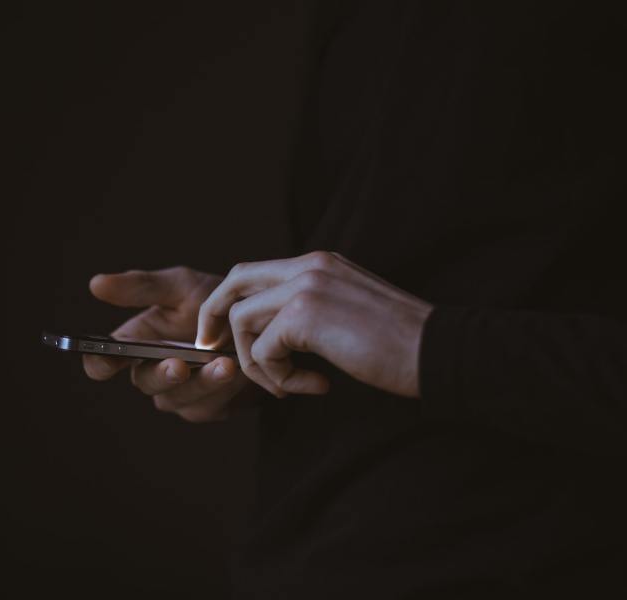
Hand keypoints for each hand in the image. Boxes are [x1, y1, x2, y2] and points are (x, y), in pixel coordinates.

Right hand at [83, 266, 251, 421]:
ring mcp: (179, 394)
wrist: (261, 322)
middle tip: (179, 365)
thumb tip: (95, 283)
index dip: (99, 363)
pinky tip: (239, 372)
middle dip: (162, 375)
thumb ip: (142, 287)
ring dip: (202, 383)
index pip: (103, 361)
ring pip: (178, 398)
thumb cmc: (214, 301)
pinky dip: (224, 389)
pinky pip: (209, 406)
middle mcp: (152, 372)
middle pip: (145, 383)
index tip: (106, 360)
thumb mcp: (181, 286)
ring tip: (225, 364)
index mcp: (136, 343)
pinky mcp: (207, 408)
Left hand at [195, 251, 433, 397]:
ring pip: (242, 320)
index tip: (221, 334)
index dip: (229, 302)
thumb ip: (311, 310)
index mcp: (319, 263)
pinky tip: (313, 386)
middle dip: (214, 317)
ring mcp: (306, 286)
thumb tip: (273, 334)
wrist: (437, 351)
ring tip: (287, 385)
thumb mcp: (348, 312)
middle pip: (234, 282)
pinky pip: (264, 350)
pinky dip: (278, 378)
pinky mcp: (305, 315)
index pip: (253, 272)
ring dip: (256, 362)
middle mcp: (309, 265)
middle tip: (211, 350)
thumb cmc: (400, 343)